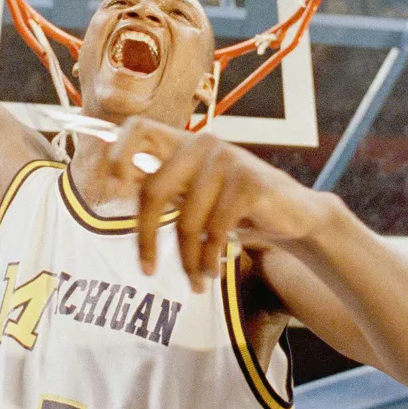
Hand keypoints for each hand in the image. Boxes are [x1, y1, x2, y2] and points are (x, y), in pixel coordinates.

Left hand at [106, 117, 326, 291]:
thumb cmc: (236, 206)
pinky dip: (211, 258)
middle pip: (153, 190)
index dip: (117, 153)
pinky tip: (214, 271)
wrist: (295, 215)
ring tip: (195, 280)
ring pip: (186, 221)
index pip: (137, 128)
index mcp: (184, 143)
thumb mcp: (196, 192)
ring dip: (188, 259)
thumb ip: (164, 183)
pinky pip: (215, 230)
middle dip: (146, 237)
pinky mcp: (249, 183)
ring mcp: (227, 160)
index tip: (113, 188)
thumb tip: (115, 184)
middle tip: (147, 270)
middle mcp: (202, 144)